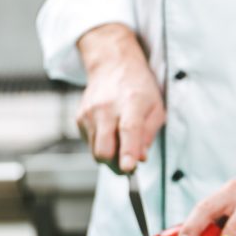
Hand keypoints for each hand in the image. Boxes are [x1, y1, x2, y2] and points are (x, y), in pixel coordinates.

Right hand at [76, 23, 164, 172]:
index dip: (128, 152)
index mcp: (131, 102)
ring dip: (110, 155)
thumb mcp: (157, 108)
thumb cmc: (140, 89)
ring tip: (122, 140)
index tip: (128, 168)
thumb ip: (150, 134)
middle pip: (104, 148)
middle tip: (129, 165)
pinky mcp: (79, 118)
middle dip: (116, 164)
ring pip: (95, 151)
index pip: (128, 130)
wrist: (113, 66)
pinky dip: (102, 144)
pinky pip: (90, 143)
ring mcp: (89, 113)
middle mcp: (106, 107)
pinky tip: (111, 130)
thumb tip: (141, 158)